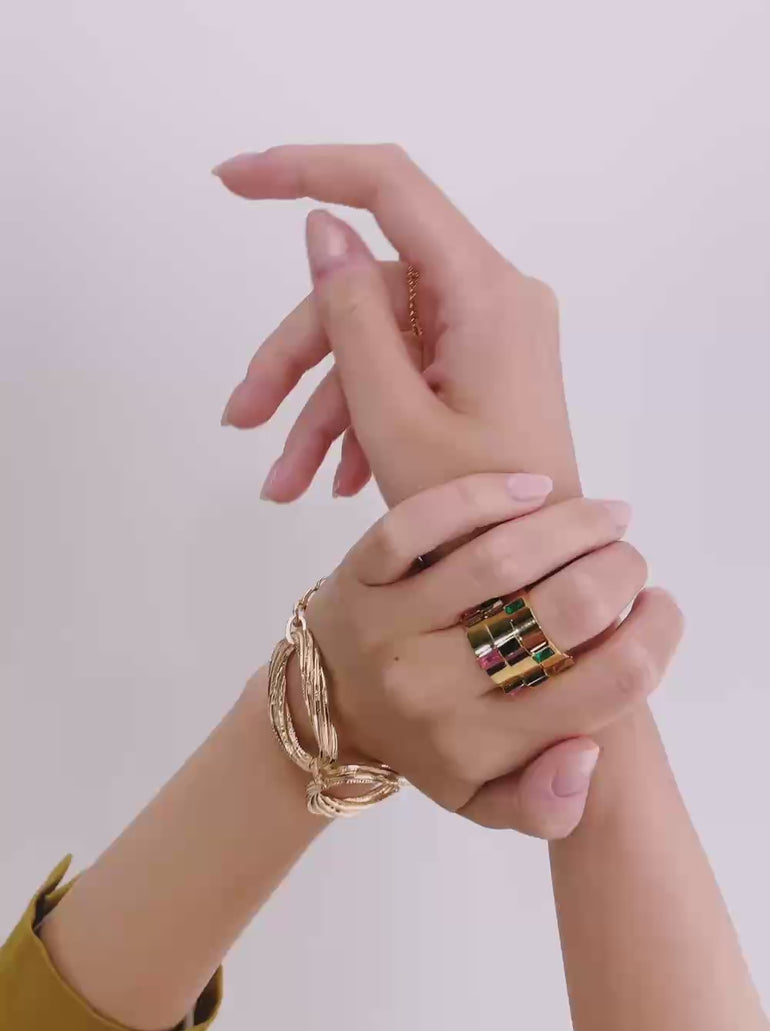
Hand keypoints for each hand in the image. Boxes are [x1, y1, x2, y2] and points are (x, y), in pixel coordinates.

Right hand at [215, 144, 580, 504]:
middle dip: (296, 357)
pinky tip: (332, 482)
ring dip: (319, 409)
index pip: (390, 187)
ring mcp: (487, 336)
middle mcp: (492, 298)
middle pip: (366, 292)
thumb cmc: (475, 517)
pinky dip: (360, 419)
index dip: (304, 169)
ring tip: (281, 485)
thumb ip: (352, 317)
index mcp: (485, 293)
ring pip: (375, 342)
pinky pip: (403, 373)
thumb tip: (322, 225)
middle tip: (239, 420)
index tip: (230, 182)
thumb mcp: (393, 420)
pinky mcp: (479, 370)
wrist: (535, 587)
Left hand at [302, 472, 680, 833]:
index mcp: (482, 745)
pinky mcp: (358, 575)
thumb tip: (589, 753)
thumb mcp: (481, 799)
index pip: (603, 690)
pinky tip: (533, 489)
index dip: (654, 638)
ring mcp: (393, 626)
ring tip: (604, 517)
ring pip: (499, 560)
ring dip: (572, 526)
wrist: (324, 712)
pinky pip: (419, 524)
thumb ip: (543, 804)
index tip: (658, 606)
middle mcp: (437, 688)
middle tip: (628, 558)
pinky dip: (482, 496)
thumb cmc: (423, 744)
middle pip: (562, 613)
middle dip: (618, 572)